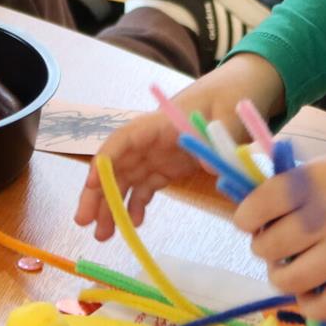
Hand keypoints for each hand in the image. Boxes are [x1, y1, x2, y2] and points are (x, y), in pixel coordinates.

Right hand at [74, 53, 285, 238]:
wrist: (243, 89)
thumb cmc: (232, 93)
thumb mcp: (231, 110)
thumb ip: (218, 133)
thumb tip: (209, 164)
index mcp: (162, 121)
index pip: (125, 138)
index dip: (106, 159)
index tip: (93, 183)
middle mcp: (152, 139)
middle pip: (116, 164)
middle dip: (97, 192)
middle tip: (83, 222)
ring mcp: (158, 153)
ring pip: (126, 180)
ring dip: (111, 205)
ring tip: (102, 235)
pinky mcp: (168, 166)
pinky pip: (145, 186)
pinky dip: (136, 205)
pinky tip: (133, 224)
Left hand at [233, 146, 325, 321]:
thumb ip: (295, 187)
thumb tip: (258, 214)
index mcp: (311, 183)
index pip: (256, 207)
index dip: (246, 219)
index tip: (253, 222)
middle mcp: (323, 217)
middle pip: (268, 247)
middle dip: (264, 249)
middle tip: (276, 246)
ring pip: (289, 280)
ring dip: (282, 277)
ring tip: (291, 270)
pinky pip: (325, 306)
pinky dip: (310, 306)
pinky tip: (312, 294)